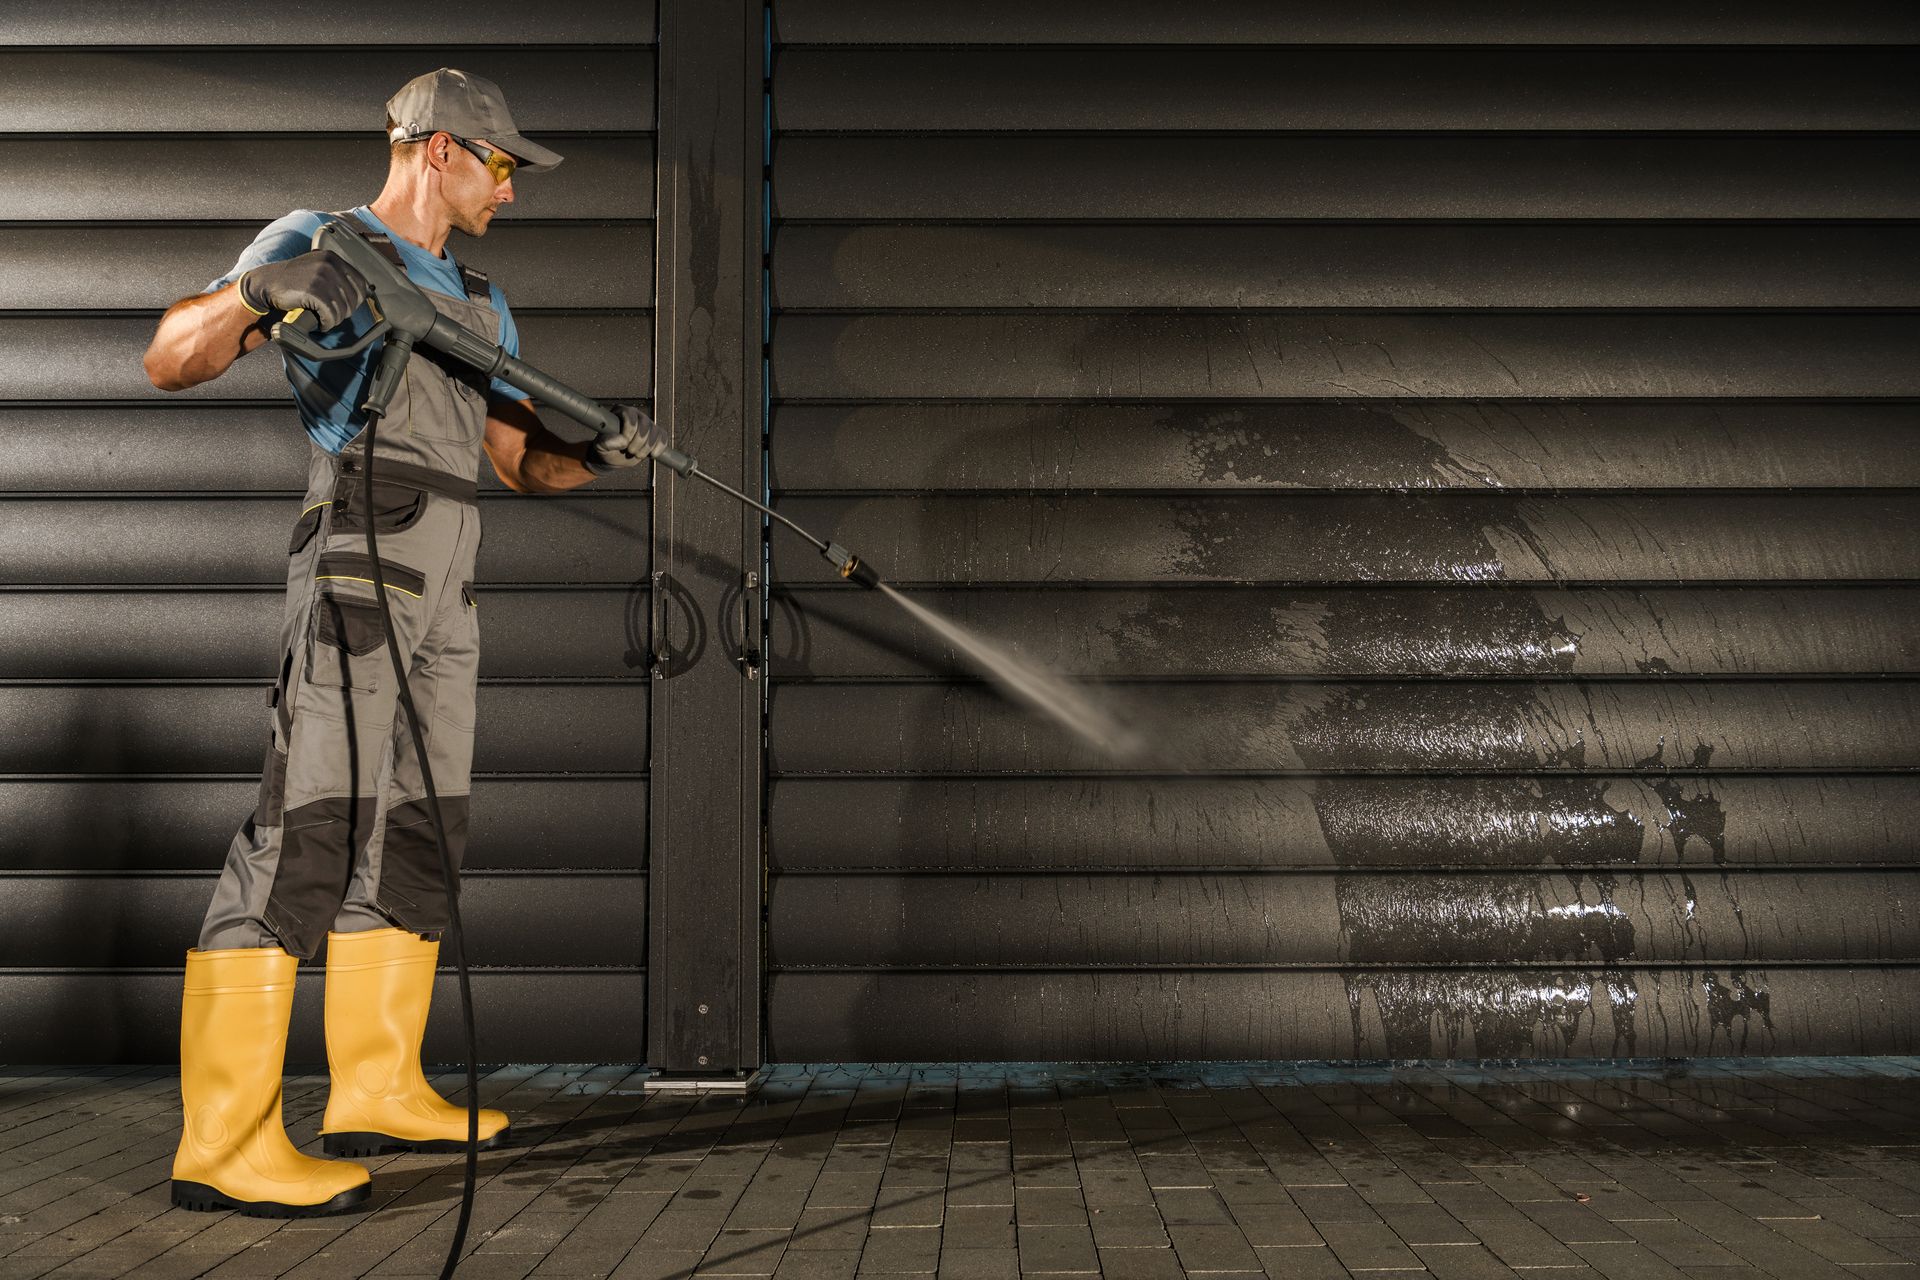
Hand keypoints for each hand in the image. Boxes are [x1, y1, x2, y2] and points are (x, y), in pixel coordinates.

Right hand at [237, 250, 370, 329]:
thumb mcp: (317, 268)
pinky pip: (331, 315)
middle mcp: (330, 264)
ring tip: (322, 318)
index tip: (344, 306)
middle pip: (353, 299)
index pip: (361, 284)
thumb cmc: (293, 280)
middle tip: (329, 314)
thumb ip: (337, 275)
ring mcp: (322, 277)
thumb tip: (365, 292)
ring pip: (343, 309)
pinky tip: (318, 322)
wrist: (267, 283)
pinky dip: (326, 324)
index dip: (355, 300)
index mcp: (333, 258)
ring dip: (333, 319)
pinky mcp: (314, 291)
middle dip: (343, 312)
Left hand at [585, 404, 663, 472]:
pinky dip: (659, 447)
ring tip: (637, 454)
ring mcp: (647, 423)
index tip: (625, 445)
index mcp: (621, 412)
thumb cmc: (606, 449)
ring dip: (647, 448)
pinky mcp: (656, 432)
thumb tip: (622, 440)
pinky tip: (652, 454)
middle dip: (638, 442)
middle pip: (645, 425)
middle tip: (630, 451)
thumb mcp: (600, 447)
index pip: (630, 417)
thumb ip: (607, 442)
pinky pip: (663, 437)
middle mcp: (636, 414)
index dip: (630, 432)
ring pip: (655, 432)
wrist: (614, 458)